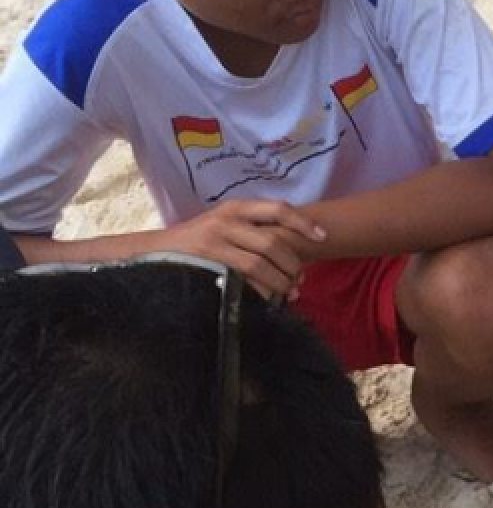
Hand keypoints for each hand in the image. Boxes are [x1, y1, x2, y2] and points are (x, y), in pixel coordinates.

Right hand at [176, 198, 326, 302]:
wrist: (155, 251)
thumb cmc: (198, 241)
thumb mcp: (223, 224)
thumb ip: (252, 230)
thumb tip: (293, 250)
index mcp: (235, 207)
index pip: (277, 209)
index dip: (303, 223)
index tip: (322, 238)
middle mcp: (225, 220)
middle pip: (273, 243)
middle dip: (293, 265)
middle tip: (300, 280)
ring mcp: (214, 243)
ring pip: (259, 264)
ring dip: (280, 282)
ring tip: (289, 293)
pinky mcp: (206, 264)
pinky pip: (242, 281)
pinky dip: (260, 292)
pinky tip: (267, 299)